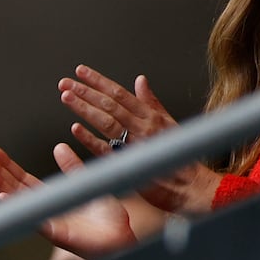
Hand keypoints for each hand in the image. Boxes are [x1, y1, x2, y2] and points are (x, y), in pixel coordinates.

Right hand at [0, 144, 135, 259]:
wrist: (122, 238)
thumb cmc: (108, 217)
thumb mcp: (86, 183)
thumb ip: (72, 167)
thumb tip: (59, 147)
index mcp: (50, 197)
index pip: (22, 180)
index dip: (7, 166)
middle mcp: (44, 209)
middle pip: (14, 188)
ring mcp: (47, 221)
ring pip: (17, 202)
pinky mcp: (55, 233)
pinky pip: (32, 219)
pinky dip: (17, 208)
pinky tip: (3, 197)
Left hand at [59, 64, 221, 212]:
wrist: (193, 188)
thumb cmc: (181, 156)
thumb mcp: (169, 123)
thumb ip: (151, 102)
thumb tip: (140, 81)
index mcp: (150, 116)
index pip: (119, 93)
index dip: (99, 81)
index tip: (81, 71)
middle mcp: (143, 127)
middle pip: (110, 104)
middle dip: (86, 91)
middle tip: (65, 83)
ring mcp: (136, 146)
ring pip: (107, 122)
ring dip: (85, 108)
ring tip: (67, 97)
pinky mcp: (131, 165)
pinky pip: (107, 150)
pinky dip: (91, 139)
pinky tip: (75, 129)